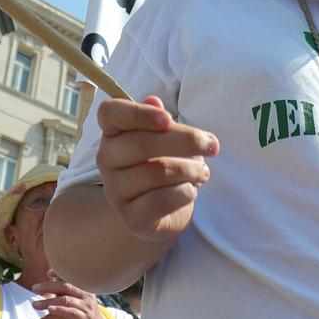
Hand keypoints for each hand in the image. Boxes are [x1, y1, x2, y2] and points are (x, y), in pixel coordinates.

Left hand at [31, 278, 118, 318]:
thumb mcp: (76, 303)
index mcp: (85, 289)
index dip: (59, 273)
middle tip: (34, 288)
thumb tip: (52, 277)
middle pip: (66, 286)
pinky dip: (59, 310)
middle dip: (48, 286)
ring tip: (35, 304)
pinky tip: (48, 310)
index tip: (48, 273)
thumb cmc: (85, 318)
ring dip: (48, 301)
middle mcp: (87, 295)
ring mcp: (87, 307)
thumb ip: (65, 291)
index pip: (71, 277)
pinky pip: (71, 313)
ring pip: (66, 300)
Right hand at [96, 96, 216, 241]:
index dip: (139, 113)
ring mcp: (115, 190)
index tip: (168, 119)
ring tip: (203, 171)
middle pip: (142, 143)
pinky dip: (186, 192)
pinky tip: (192, 190)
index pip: (111, 113)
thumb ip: (161, 120)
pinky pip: (162, 200)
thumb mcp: (166, 138)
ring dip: (191, 169)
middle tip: (212, 146)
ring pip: (157, 171)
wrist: (163, 210)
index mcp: (113, 133)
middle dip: (186, 141)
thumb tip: (155, 102)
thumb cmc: (164, 162)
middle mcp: (106, 159)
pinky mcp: (131, 217)